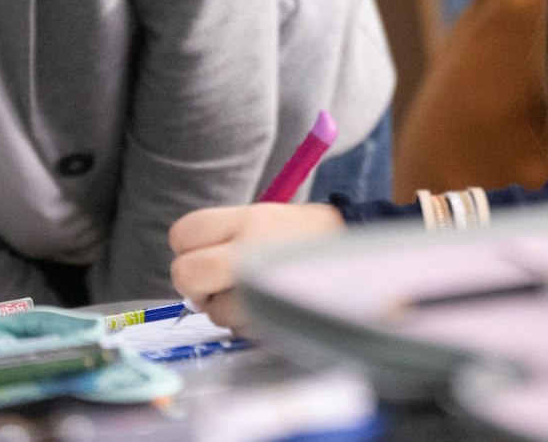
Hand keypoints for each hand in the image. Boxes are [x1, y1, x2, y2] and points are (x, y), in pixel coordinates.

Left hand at [169, 202, 345, 331]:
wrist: (362, 259)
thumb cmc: (306, 240)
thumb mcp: (266, 219)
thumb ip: (225, 237)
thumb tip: (189, 271)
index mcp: (249, 219)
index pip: (185, 232)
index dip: (186, 249)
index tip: (203, 255)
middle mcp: (252, 248)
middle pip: (187, 273)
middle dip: (194, 286)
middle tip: (215, 286)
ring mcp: (262, 285)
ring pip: (213, 310)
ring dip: (226, 310)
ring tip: (255, 295)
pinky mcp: (274, 317)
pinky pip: (238, 329)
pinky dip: (247, 325)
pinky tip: (269, 309)